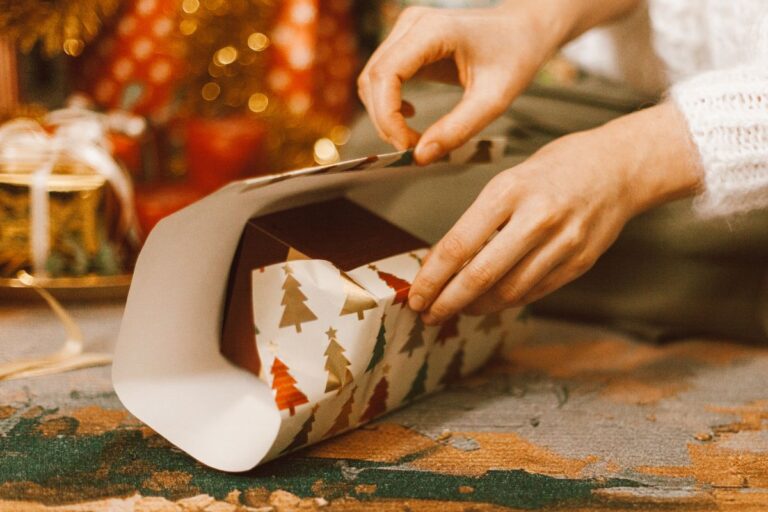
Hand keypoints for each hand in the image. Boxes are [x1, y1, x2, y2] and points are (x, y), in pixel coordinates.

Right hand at [357, 0, 641, 164]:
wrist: (525, 30)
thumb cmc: (516, 56)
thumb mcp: (493, 100)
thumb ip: (457, 129)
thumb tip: (420, 157)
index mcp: (433, 30)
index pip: (385, 75)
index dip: (387, 116)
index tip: (406, 146)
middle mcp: (412, 24)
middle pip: (373, 79)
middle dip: (385, 121)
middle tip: (412, 149)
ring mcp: (406, 31)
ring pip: (372, 80)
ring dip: (385, 115)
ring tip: (413, 138)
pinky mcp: (407, 42)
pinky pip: (383, 77)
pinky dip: (389, 104)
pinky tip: (412, 118)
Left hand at [407, 103, 703, 322]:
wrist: (619, 167)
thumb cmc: (557, 168)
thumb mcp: (509, 179)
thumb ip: (481, 220)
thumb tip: (443, 262)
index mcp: (509, 190)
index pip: (458, 245)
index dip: (432, 278)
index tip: (416, 295)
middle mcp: (536, 218)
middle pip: (481, 276)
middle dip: (448, 301)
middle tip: (428, 314)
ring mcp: (562, 243)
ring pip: (508, 292)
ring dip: (476, 306)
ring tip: (458, 308)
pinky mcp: (579, 262)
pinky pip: (534, 292)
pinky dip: (507, 301)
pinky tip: (491, 301)